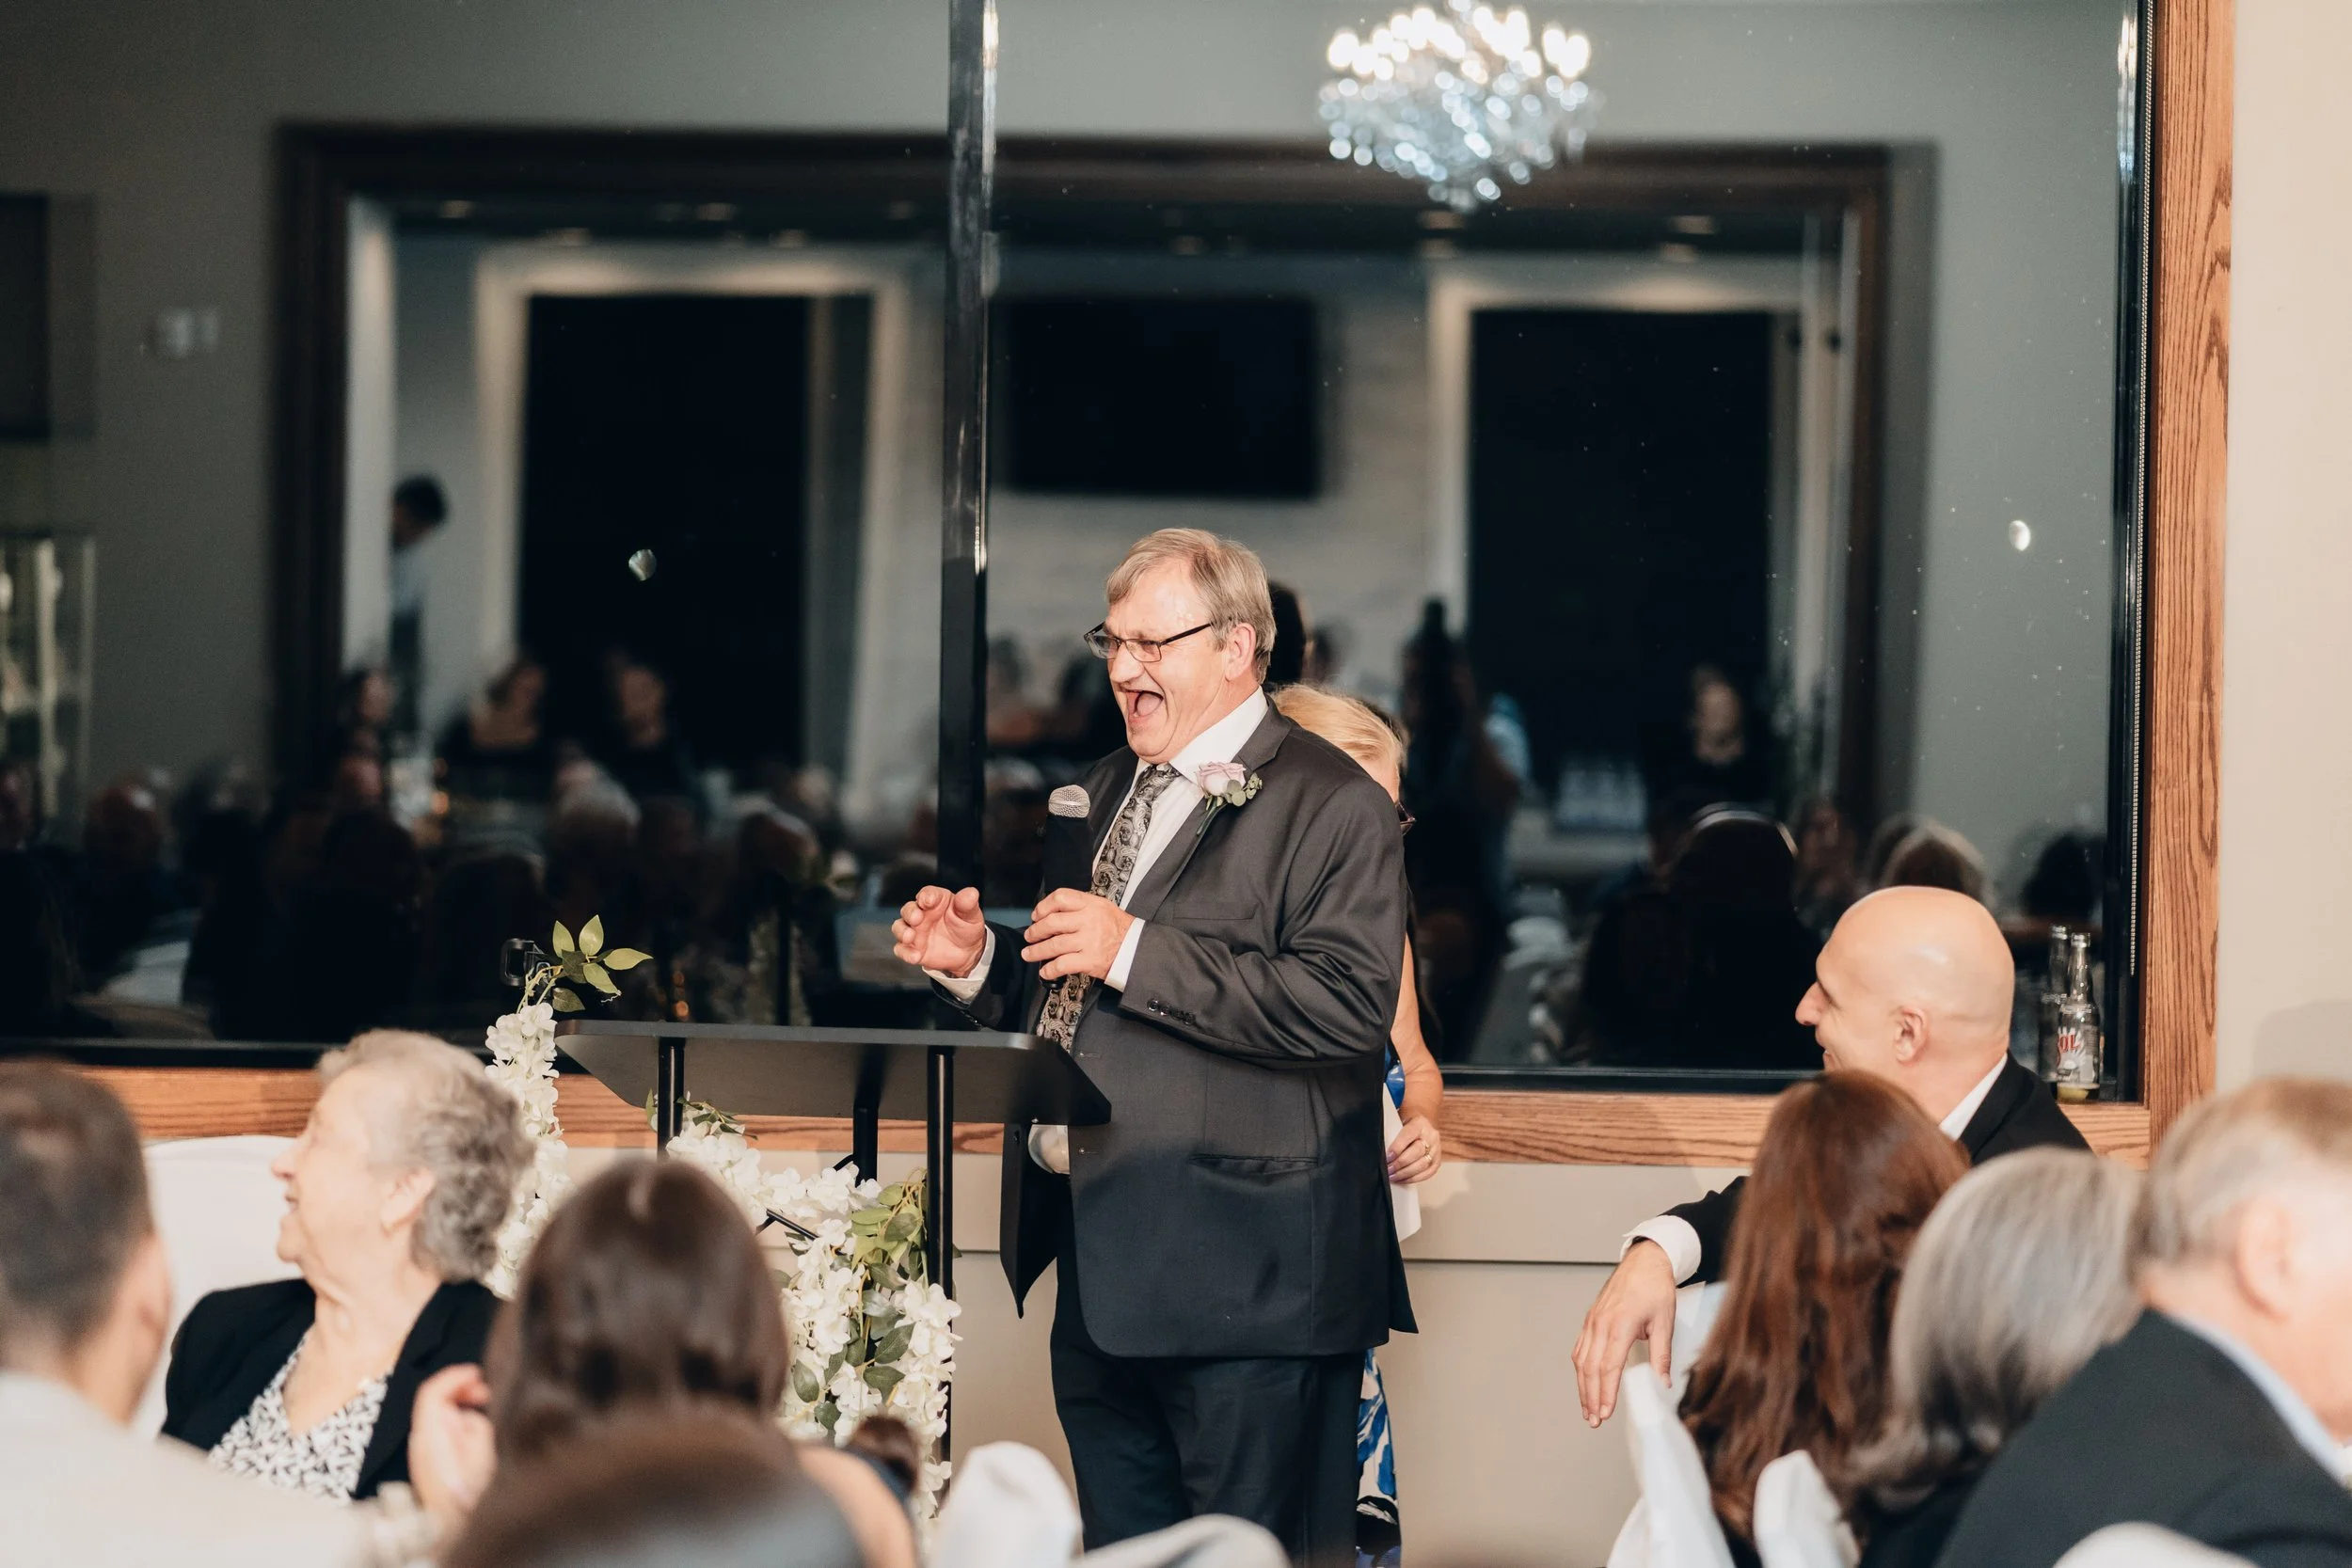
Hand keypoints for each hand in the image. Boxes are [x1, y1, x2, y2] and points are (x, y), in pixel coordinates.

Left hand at [407, 1364, 496, 1526]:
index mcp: (431, 1435)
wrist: (451, 1529)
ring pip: (437, 1415)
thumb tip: (469, 1416)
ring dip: (460, 1406)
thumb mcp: (483, 1455)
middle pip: (433, 1401)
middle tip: (486, 1393)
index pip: (432, 1392)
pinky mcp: (427, 1460)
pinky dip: (456, 1421)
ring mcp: (422, 1451)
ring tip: (485, 1411)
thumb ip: (475, 1426)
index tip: (477, 1372)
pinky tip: (474, 1431)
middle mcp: (420, 1440)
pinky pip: (440, 1429)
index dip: (454, 1376)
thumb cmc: (470, 1495)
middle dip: (459, 1389)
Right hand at [891, 886, 986, 976]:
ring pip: (899, 927)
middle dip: (910, 912)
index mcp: (936, 900)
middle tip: (916, 918)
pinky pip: (902, 949)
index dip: (926, 896)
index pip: (928, 894)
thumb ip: (968, 904)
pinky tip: (915, 956)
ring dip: (902, 931)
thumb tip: (971, 893)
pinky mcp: (913, 948)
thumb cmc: (966, 927)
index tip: (928, 900)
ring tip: (910, 937)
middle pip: (908, 909)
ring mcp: (915, 931)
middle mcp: (922, 914)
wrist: (968, 951)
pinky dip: (905, 952)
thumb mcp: (971, 915)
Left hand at [1021, 888, 1133, 981]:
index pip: (1060, 898)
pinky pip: (1062, 964)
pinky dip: (1050, 969)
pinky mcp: (1089, 960)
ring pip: (1053, 945)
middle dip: (1036, 930)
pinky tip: (1045, 971)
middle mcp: (1088, 921)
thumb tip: (1052, 913)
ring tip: (1029, 953)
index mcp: (1091, 904)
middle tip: (1030, 936)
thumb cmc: (1119, 929)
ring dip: (1036, 951)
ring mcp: (1088, 941)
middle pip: (1052, 922)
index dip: (1043, 906)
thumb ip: (1080, 907)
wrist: (1136, 949)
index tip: (1037, 915)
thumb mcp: (1103, 907)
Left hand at [1387, 1113, 1441, 1183]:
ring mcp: (1436, 1149)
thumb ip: (1391, 1134)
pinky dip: (1414, 1179)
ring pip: (1423, 1165)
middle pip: (1417, 1152)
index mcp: (1419, 1123)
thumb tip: (1382, 1150)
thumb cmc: (1408, 1125)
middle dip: (1400, 1163)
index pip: (1408, 1135)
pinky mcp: (1437, 1161)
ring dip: (1406, 1174)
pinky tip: (1403, 1179)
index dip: (1397, 1148)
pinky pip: (1428, 1173)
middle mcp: (1431, 1136)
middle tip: (1389, 1169)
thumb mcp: (1398, 1122)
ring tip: (1394, 1176)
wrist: (1421, 1127)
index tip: (1388, 1157)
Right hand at [1571, 1239, 1677, 1426]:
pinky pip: (1580, 1348)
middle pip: (1590, 1368)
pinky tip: (1584, 1382)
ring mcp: (1593, 1321)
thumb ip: (1661, 1355)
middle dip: (1591, 1397)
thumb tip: (1663, 1383)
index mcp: (1620, 1325)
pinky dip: (1580, 1369)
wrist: (1645, 1261)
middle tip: (1594, 1420)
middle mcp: (1601, 1324)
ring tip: (1587, 1409)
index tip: (1605, 1413)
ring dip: (1583, 1387)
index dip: (1606, 1393)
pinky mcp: (1591, 1319)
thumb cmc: (1655, 1288)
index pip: (1609, 1367)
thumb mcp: (1665, 1322)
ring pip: (1581, 1360)